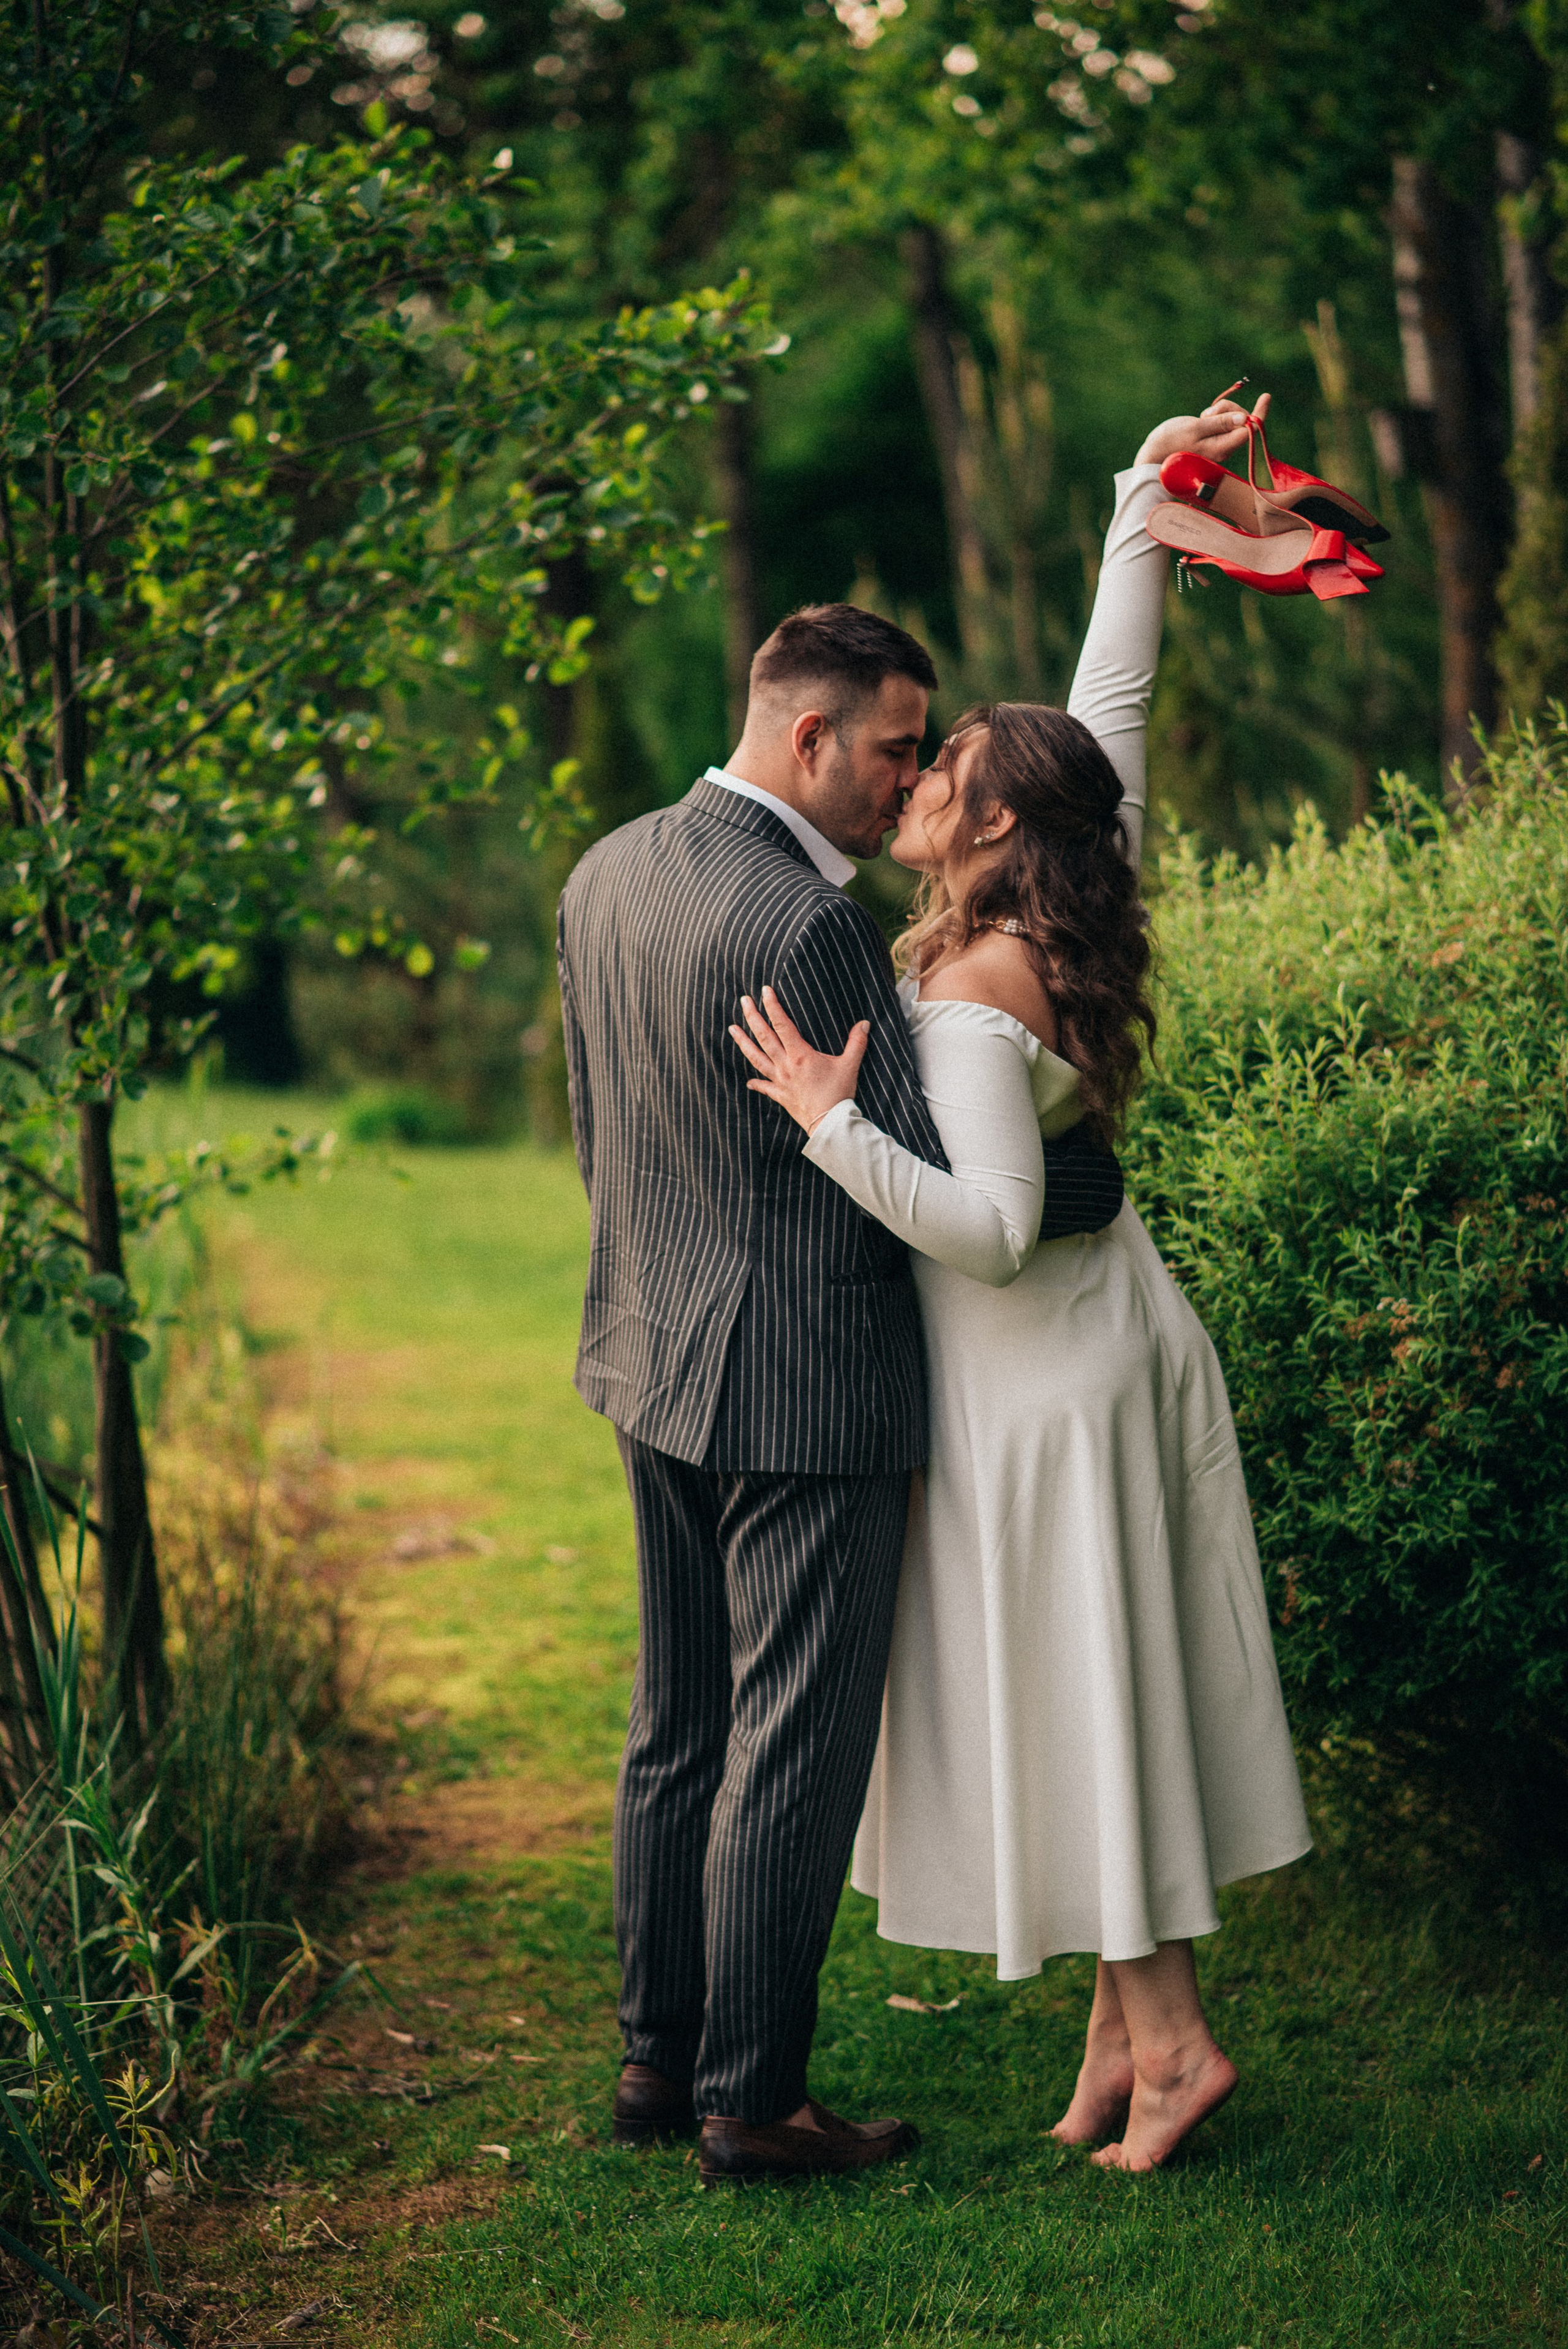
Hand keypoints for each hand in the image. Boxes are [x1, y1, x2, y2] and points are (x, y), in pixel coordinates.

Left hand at [729, 986, 868, 1135]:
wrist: (829, 1123)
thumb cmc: (839, 1094)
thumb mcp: (849, 1065)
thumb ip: (856, 1043)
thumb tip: (865, 1023)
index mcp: (800, 1054)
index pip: (782, 1024)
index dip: (772, 1006)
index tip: (764, 991)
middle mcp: (785, 1065)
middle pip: (763, 1037)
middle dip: (752, 1017)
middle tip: (743, 1001)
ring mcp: (780, 1081)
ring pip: (756, 1058)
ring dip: (743, 1042)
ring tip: (732, 1029)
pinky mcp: (780, 1096)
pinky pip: (764, 1087)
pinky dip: (755, 1083)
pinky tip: (748, 1081)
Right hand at [1135, 388, 1270, 468]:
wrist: (1152, 457)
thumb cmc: (1169, 443)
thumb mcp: (1195, 428)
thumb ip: (1221, 423)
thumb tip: (1244, 419)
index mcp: (1222, 448)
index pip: (1250, 430)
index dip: (1260, 413)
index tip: (1266, 396)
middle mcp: (1225, 450)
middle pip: (1241, 421)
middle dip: (1229, 409)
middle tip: (1208, 413)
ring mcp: (1220, 447)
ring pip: (1232, 420)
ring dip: (1219, 413)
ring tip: (1201, 419)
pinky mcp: (1214, 442)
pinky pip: (1223, 424)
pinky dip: (1214, 418)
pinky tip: (1201, 422)